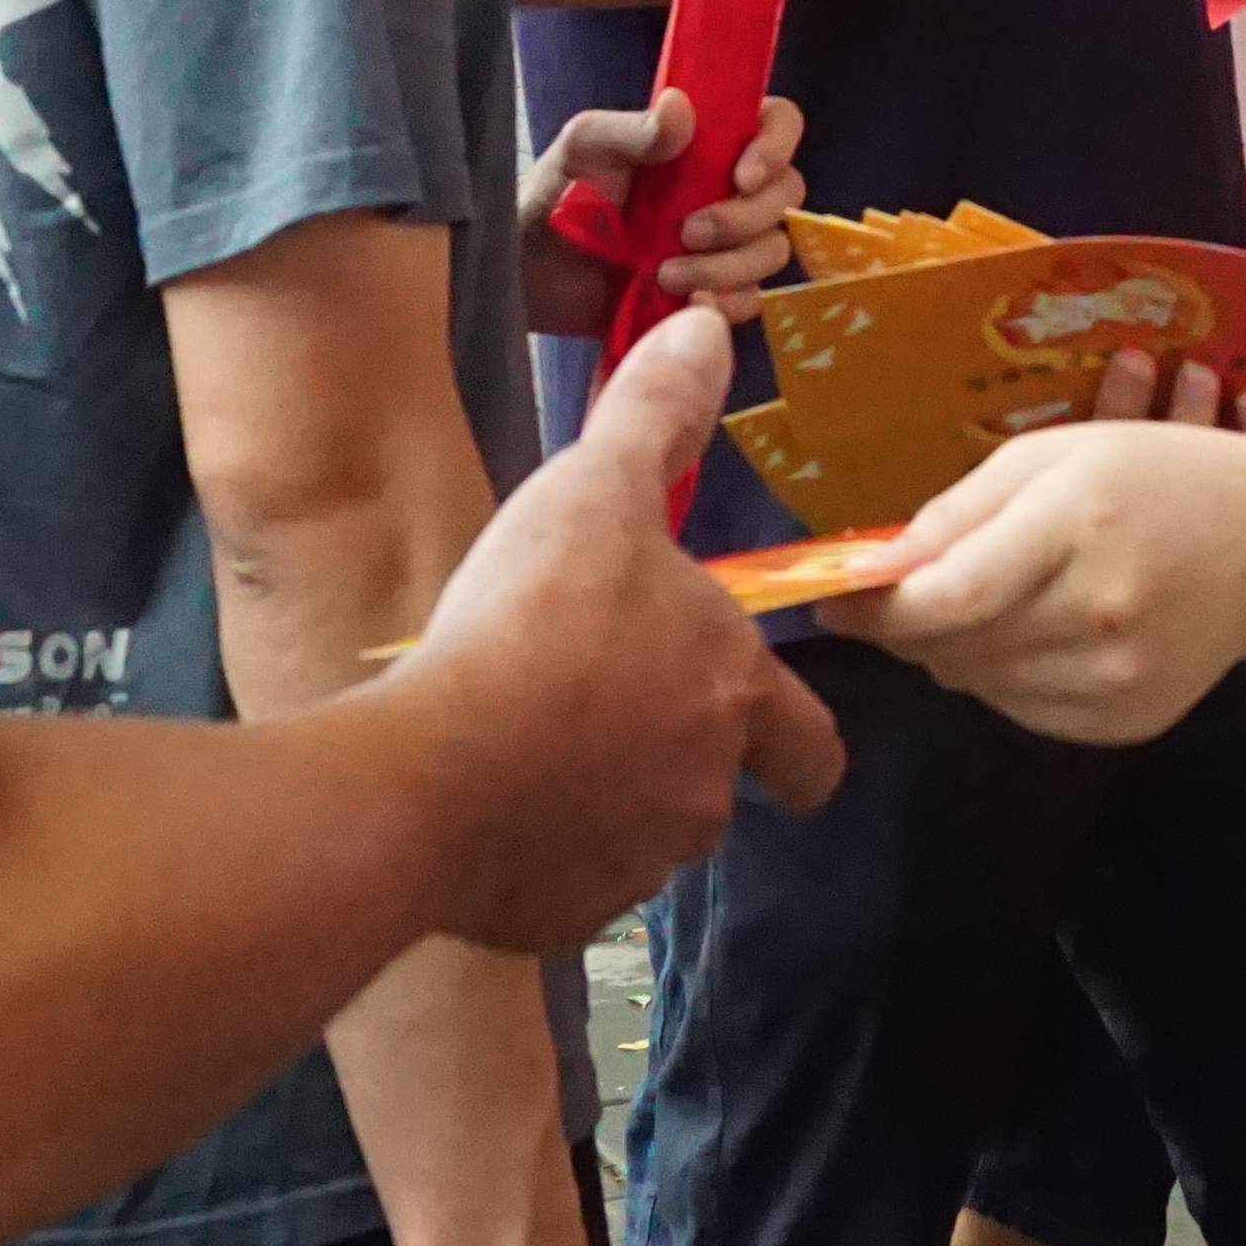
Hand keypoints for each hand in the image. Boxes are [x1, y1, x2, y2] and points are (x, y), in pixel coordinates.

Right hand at [393, 311, 846, 954]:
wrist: (433, 774)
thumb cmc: (534, 621)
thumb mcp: (594, 490)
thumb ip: (652, 414)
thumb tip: (707, 325)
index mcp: (731, 696)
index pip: (812, 749)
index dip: (798, 744)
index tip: (779, 745)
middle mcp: (700, 793)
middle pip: (709, 784)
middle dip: (665, 752)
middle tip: (593, 705)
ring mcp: (630, 867)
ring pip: (630, 835)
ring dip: (593, 799)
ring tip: (517, 744)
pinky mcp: (555, 920)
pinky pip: (555, 886)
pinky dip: (530, 856)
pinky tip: (475, 805)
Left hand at [518, 89, 811, 327]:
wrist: (525, 273)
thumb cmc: (552, 194)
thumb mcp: (583, 150)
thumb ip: (632, 131)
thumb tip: (681, 107)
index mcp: (704, 140)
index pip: (776, 122)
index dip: (776, 145)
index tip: (742, 175)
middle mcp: (723, 186)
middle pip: (784, 195)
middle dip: (744, 218)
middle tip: (687, 232)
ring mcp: (722, 242)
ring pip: (770, 250)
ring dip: (729, 266)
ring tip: (666, 274)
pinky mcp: (709, 291)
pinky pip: (749, 300)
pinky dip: (726, 302)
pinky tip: (683, 302)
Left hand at [827, 364, 1245, 746]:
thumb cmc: (1157, 477)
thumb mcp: (1055, 456)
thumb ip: (958, 512)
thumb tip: (871, 570)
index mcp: (1079, 525)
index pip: (950, 595)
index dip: (877, 607)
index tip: (831, 597)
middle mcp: (1101, 612)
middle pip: (953, 646)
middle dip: (907, 624)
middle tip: (898, 593)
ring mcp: (1118, 678)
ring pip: (977, 683)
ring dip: (953, 649)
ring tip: (985, 602)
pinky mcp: (1126, 723)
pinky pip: (1019, 708)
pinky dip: (1002, 675)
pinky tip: (1034, 633)